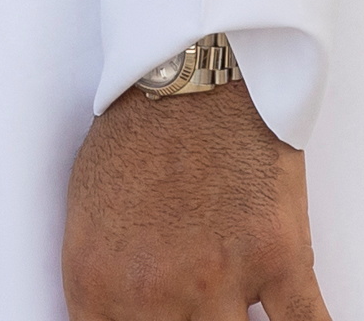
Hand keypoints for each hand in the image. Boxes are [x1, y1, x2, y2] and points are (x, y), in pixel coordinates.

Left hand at [65, 76, 325, 320]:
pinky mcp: (278, 257)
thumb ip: (102, 285)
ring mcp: (218, 277)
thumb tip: (117, 320)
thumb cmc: (137, 132)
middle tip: (192, 313)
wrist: (191, 67)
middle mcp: (154, 292)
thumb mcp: (85, 214)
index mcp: (97, 284)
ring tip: (232, 314)